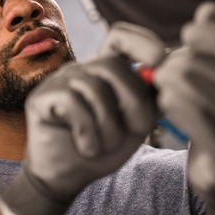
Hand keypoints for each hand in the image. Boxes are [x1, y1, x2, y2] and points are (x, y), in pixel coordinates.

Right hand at [0, 23, 164, 214]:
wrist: (65, 177)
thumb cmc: (101, 149)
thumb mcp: (136, 125)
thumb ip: (152, 99)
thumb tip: (173, 73)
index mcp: (105, 72)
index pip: (120, 37)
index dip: (142, 41)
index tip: (160, 60)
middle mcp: (81, 70)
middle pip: (112, 65)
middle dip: (133, 101)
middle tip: (136, 130)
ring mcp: (59, 81)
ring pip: (94, 88)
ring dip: (109, 126)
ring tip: (105, 146)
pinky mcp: (42, 97)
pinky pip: (73, 104)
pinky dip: (88, 133)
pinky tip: (87, 148)